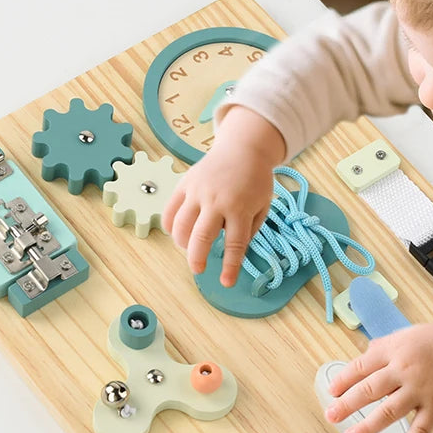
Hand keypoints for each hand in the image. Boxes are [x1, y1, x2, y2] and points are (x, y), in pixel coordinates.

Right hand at [162, 106, 284, 281]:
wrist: (244, 149)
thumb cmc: (256, 181)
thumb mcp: (263, 206)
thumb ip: (249, 230)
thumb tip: (234, 253)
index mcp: (241, 208)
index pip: (235, 244)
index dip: (230, 267)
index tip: (226, 283)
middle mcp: (218, 200)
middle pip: (202, 237)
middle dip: (197, 258)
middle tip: (199, 269)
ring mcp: (198, 191)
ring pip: (181, 225)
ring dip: (183, 243)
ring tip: (190, 249)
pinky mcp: (185, 183)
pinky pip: (170, 209)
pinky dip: (170, 225)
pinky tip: (177, 234)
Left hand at [325, 322, 432, 432]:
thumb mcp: (409, 334)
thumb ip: (385, 346)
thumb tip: (365, 355)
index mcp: (394, 350)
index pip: (362, 366)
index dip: (344, 379)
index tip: (332, 391)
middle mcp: (404, 370)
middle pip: (369, 389)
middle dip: (347, 404)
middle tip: (331, 416)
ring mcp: (419, 390)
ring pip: (389, 411)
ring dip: (368, 426)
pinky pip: (421, 429)